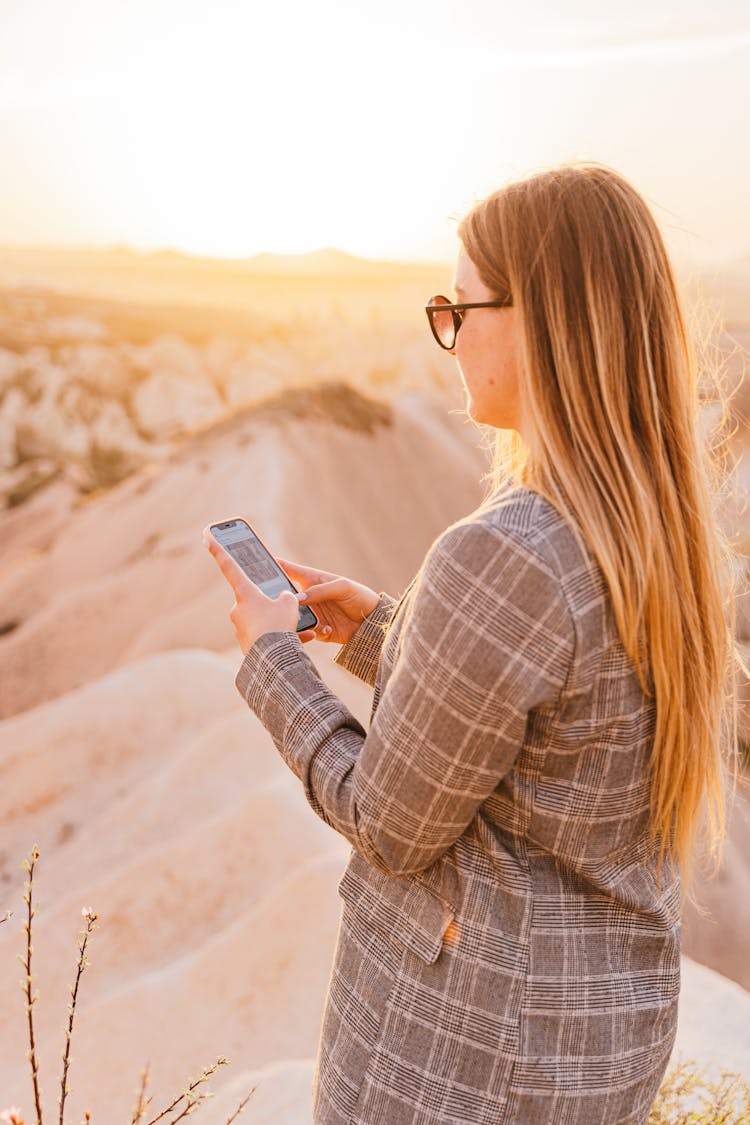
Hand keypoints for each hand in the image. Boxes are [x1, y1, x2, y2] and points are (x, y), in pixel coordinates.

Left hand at [202, 527, 301, 655]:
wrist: (273, 659)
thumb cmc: (278, 624)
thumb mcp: (289, 603)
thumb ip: (286, 596)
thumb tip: (282, 600)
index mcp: (245, 593)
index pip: (229, 567)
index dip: (218, 550)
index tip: (205, 536)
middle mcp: (238, 610)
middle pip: (256, 600)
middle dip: (272, 605)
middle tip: (286, 612)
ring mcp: (241, 628)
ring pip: (264, 620)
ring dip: (279, 623)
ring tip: (295, 629)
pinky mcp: (247, 644)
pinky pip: (266, 636)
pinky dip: (281, 637)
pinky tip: (302, 639)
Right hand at [274, 554, 380, 645]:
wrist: (374, 622)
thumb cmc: (360, 597)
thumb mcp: (343, 587)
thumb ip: (321, 590)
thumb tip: (298, 597)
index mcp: (313, 580)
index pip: (289, 570)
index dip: (273, 565)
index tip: (256, 562)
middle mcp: (309, 597)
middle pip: (285, 597)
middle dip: (277, 599)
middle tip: (271, 602)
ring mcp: (312, 614)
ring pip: (292, 617)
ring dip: (294, 619)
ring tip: (299, 620)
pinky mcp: (317, 631)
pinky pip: (307, 633)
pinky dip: (314, 632)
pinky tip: (327, 629)